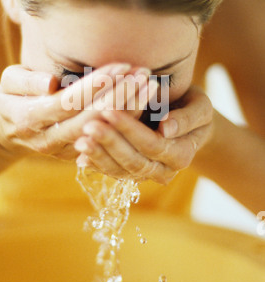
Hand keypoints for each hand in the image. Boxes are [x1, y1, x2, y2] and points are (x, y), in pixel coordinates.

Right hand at [0, 63, 148, 160]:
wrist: (9, 129)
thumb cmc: (11, 97)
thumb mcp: (8, 83)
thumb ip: (26, 82)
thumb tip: (50, 82)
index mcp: (31, 118)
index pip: (69, 102)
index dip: (96, 85)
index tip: (120, 66)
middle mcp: (49, 139)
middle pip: (91, 119)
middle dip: (120, 96)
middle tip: (143, 74)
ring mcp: (65, 150)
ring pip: (103, 132)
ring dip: (129, 109)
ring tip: (150, 85)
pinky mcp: (79, 154)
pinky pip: (107, 140)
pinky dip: (127, 122)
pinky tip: (144, 103)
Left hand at [74, 85, 213, 184]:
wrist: (187, 124)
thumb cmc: (193, 109)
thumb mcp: (200, 107)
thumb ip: (188, 117)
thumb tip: (167, 129)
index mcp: (181, 154)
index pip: (152, 144)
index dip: (129, 129)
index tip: (109, 110)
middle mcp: (164, 170)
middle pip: (134, 160)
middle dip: (110, 143)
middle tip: (87, 125)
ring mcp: (147, 173)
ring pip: (121, 170)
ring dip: (99, 155)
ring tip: (80, 139)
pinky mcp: (132, 172)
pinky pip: (113, 172)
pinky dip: (97, 163)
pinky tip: (80, 153)